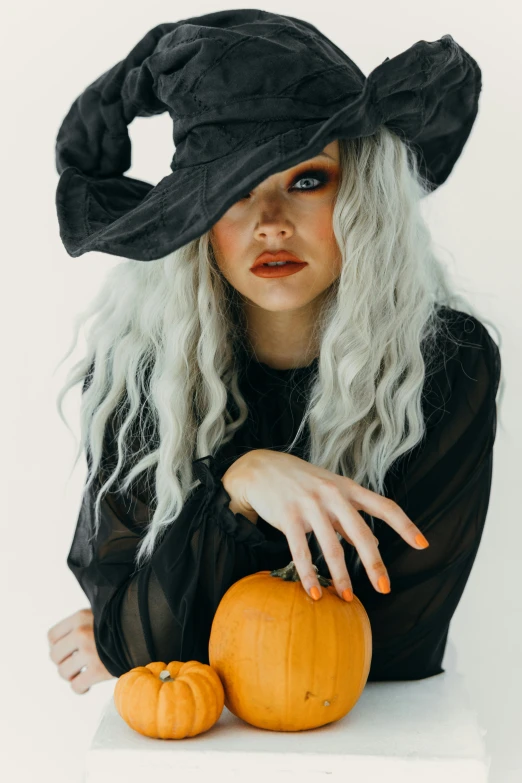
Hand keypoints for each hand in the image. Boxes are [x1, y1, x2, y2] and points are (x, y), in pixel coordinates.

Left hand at [47, 608, 115, 693]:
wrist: (146, 632)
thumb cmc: (123, 624)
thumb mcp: (101, 615)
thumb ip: (83, 624)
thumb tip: (66, 640)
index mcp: (80, 617)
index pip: (52, 636)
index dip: (57, 647)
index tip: (67, 651)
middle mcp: (81, 632)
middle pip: (54, 656)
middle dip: (63, 663)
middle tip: (75, 665)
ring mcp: (89, 652)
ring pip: (63, 672)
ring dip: (71, 677)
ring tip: (82, 674)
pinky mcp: (98, 669)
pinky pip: (76, 686)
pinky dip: (80, 689)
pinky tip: (87, 686)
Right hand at [223, 449, 428, 600]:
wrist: (260, 468)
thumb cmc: (300, 481)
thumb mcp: (330, 492)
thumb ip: (351, 517)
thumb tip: (375, 543)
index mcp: (347, 488)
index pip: (384, 506)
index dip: (405, 525)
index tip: (423, 545)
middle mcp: (332, 494)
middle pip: (361, 533)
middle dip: (374, 563)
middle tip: (385, 588)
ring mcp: (310, 505)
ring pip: (331, 546)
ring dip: (341, 576)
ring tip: (348, 597)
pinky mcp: (288, 516)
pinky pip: (301, 551)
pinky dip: (310, 575)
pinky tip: (315, 593)